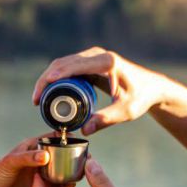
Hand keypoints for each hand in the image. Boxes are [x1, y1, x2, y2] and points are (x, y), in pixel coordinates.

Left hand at [0, 137, 74, 186]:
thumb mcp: (9, 162)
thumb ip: (27, 158)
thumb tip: (44, 155)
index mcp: (30, 149)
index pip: (49, 139)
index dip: (61, 137)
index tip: (73, 138)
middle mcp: (37, 161)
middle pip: (59, 155)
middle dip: (70, 155)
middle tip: (83, 155)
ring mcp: (41, 176)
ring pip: (60, 171)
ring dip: (69, 171)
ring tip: (81, 169)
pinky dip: (66, 186)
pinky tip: (72, 184)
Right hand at [30, 47, 164, 134]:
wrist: (151, 87)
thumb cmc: (140, 97)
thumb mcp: (126, 111)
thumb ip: (106, 120)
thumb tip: (83, 131)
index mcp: (106, 62)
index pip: (72, 66)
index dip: (53, 78)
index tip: (40, 93)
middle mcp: (98, 55)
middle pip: (63, 63)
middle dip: (45, 80)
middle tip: (35, 100)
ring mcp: (93, 56)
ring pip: (63, 63)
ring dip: (48, 78)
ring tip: (38, 99)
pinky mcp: (90, 61)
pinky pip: (68, 66)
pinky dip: (56, 77)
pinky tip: (48, 92)